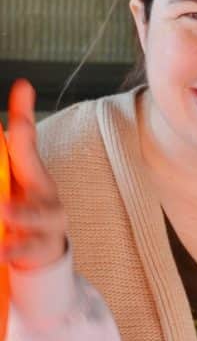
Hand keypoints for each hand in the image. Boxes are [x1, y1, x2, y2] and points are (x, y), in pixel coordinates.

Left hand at [0, 80, 66, 270]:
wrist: (43, 253)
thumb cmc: (23, 210)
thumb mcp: (14, 180)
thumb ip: (11, 154)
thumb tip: (5, 123)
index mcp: (33, 171)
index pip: (27, 138)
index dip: (23, 112)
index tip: (21, 88)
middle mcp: (45, 191)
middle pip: (35, 170)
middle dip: (20, 144)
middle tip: (16, 146)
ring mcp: (48, 220)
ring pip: (38, 214)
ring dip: (20, 212)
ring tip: (3, 211)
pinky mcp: (43, 247)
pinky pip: (29, 248)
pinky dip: (14, 249)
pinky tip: (0, 252)